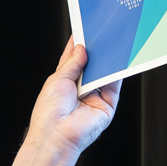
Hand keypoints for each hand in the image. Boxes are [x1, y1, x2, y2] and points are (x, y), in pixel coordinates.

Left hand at [24, 37, 120, 161]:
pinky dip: (117, 74)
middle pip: (92, 65)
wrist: (56, 136)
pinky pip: (115, 86)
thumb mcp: (57, 80)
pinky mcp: (107, 105)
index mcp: (65, 82)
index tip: (85, 29)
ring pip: (105, 74)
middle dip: (96, 51)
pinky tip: (117, 61)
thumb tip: (82, 48)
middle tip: (101, 33)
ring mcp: (95, 97)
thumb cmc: (49, 112)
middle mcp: (81, 89)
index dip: (79, 45)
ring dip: (107, 60)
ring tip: (110, 44)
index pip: (74, 59)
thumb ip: (72, 63)